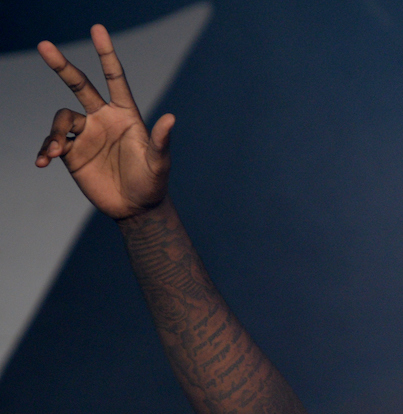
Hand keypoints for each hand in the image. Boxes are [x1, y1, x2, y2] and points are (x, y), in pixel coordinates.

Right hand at [35, 24, 173, 220]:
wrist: (136, 208)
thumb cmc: (152, 183)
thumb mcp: (159, 162)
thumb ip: (162, 140)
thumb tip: (171, 117)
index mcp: (125, 114)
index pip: (114, 78)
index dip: (106, 54)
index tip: (97, 29)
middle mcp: (102, 119)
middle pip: (79, 85)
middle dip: (61, 66)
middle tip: (43, 45)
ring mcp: (85, 135)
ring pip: (61, 119)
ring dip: (53, 134)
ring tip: (54, 153)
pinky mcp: (72, 153)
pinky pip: (51, 144)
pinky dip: (44, 150)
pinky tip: (43, 162)